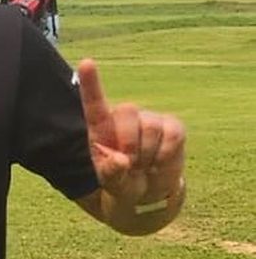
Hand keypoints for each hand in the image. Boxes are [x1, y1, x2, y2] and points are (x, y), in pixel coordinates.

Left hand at [77, 57, 185, 209]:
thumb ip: (111, 174)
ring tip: (144, 165)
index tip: (86, 63)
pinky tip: (160, 162)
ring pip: (151, 126)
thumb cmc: (123, 185)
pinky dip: (166, 155)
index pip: (94, 104)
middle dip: (129, 143)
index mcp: (101, 130)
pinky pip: (172, 135)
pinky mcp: (172, 126)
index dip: (91, 83)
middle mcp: (125, 119)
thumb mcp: (112, 186)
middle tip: (131, 164)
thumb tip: (120, 160)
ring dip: (148, 154)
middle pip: (127, 111)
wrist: (150, 195)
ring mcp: (150, 120)